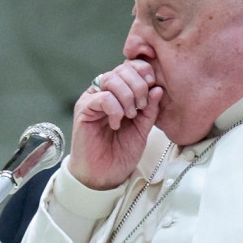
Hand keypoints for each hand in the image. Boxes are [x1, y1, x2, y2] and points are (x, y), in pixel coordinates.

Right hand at [69, 59, 162, 189]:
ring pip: (111, 78)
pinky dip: (115, 108)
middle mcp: (104, 92)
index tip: (153, 87)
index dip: (144, 72)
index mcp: (119, 93)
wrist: (105, 175)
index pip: (130, 67)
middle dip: (138, 85)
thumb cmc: (121, 153)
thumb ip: (150, 109)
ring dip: (127, 96)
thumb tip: (158, 88)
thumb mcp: (143, 129)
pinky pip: (102, 97)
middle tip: (142, 106)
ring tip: (130, 116)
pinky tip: (116, 123)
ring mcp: (93, 99)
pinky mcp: (84, 110)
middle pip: (121, 69)